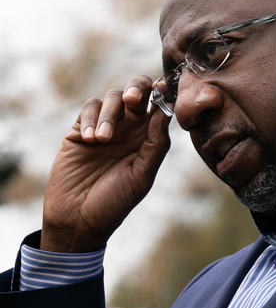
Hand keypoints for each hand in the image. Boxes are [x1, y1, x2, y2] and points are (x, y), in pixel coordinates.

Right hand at [41, 76, 171, 252]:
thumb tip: (166, 113)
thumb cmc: (116, 202)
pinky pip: (88, 109)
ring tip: (102, 139)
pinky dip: (90, 119)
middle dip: (136, 87)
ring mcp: (104, 127)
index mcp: (149, 138)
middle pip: (137, 92)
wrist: (78, 220)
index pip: (160, 106)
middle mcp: (130, 129)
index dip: (164, 93)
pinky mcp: (79, 131)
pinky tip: (90, 139)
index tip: (165, 88)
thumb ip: (156, 144)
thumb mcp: (142, 175)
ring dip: (109, 112)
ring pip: (112, 97)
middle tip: (132, 100)